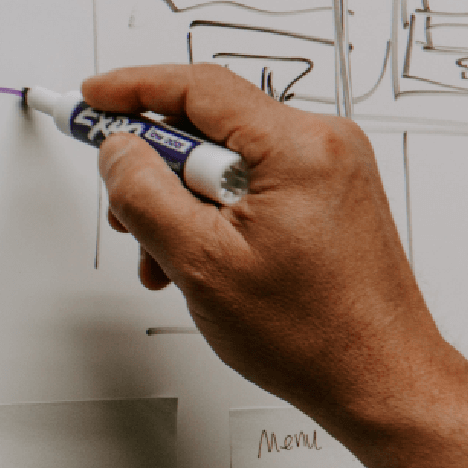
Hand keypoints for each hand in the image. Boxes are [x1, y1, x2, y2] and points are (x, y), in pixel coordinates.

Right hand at [86, 63, 462, 431]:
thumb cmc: (313, 333)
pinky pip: (250, 184)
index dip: (132, 88)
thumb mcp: (200, 262)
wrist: (375, 379)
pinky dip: (212, 215)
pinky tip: (199, 260)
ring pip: (224, 161)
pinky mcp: (326, 196)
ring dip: (180, 203)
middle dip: (155, 170)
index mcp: (300, 147)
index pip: (199, 88)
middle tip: (124, 210)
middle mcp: (324, 146)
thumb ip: (145, 196)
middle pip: (209, 126)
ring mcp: (330, 171)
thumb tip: (117, 153)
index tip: (92, 99)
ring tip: (167, 256)